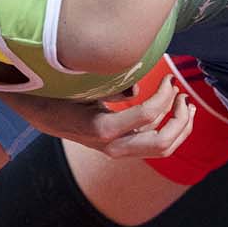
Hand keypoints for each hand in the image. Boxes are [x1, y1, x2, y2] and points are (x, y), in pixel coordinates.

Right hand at [0, 73, 195, 159]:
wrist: (42, 114)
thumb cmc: (62, 92)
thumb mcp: (83, 85)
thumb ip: (111, 86)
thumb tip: (137, 89)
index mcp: (102, 128)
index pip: (148, 114)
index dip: (164, 94)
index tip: (168, 76)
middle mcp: (113, 146)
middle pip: (162, 141)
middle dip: (179, 117)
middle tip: (181, 93)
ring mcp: (119, 150)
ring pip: (163, 149)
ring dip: (181, 127)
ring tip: (185, 103)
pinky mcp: (123, 148)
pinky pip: (156, 147)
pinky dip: (172, 132)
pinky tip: (176, 113)